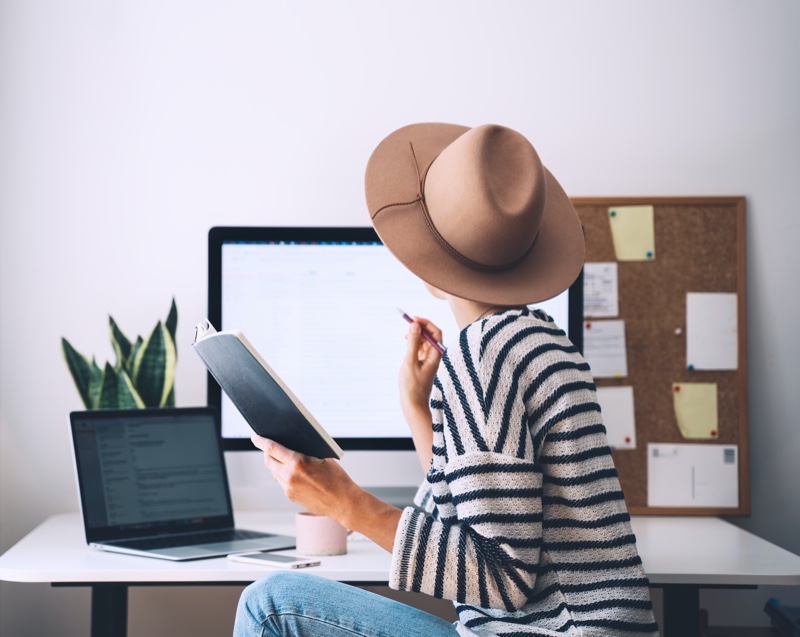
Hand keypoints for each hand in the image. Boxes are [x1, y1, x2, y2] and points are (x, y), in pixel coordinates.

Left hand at [251, 435, 358, 522]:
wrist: (343, 502)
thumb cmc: (337, 478)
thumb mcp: (322, 458)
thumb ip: (305, 451)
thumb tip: (291, 444)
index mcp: (298, 462)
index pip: (272, 448)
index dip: (261, 441)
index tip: (255, 436)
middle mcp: (290, 476)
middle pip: (269, 461)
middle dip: (266, 452)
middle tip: (267, 447)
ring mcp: (288, 488)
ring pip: (274, 472)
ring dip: (276, 464)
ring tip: (281, 458)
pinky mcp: (290, 496)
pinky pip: (281, 482)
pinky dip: (284, 475)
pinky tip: (291, 472)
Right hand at [399, 317, 441, 468]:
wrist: (413, 405)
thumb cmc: (412, 386)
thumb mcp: (410, 361)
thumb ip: (413, 342)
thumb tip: (415, 325)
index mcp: (436, 355)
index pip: (435, 332)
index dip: (425, 323)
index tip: (413, 319)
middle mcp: (436, 356)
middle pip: (431, 335)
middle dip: (420, 327)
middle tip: (407, 322)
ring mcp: (430, 360)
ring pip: (425, 341)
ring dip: (416, 335)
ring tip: (404, 336)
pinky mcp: (424, 364)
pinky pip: (421, 348)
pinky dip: (414, 343)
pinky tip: (406, 343)